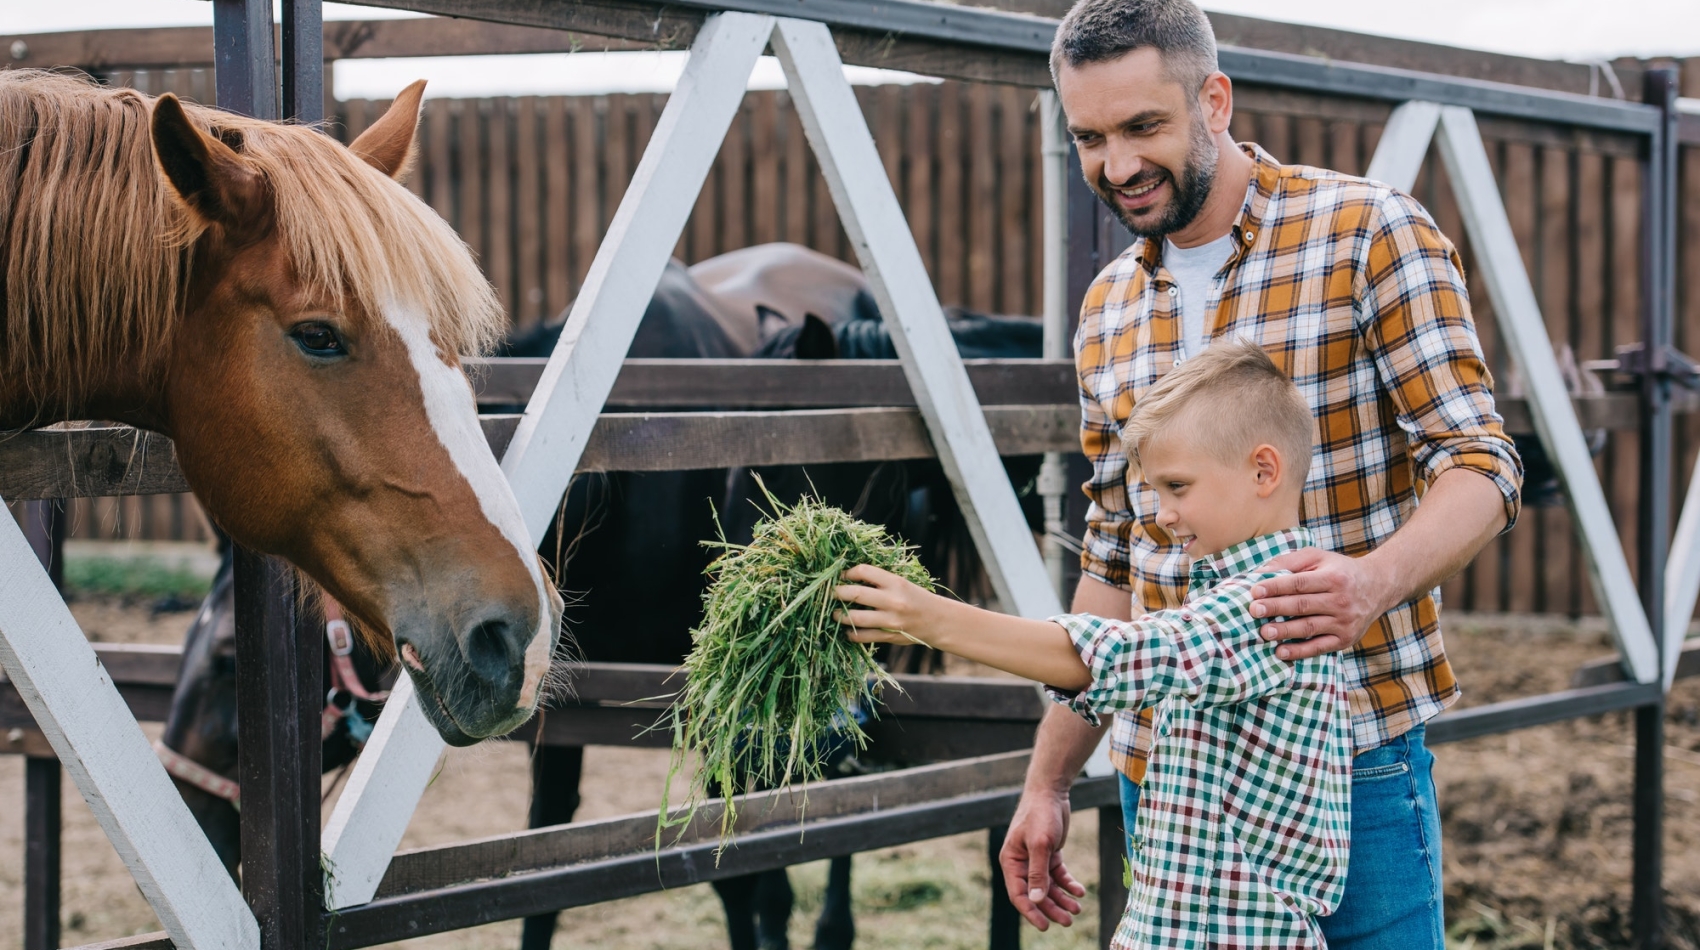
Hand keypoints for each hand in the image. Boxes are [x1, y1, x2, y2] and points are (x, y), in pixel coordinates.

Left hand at [833, 564, 938, 644]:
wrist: (937, 621)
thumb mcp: (902, 583)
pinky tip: (847, 630)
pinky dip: (850, 634)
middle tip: (831, 594)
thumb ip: (880, 581)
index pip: (864, 571)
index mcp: (895, 582)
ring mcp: (890, 620)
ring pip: (855, 618)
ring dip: (839, 616)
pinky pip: (862, 637)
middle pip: (855, 594)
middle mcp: (892, 600)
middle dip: (837, 593)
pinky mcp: (889, 636)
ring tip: (834, 614)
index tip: (843, 576)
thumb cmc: (916, 598)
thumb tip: (849, 577)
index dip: (848, 573)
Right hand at [999, 787, 1085, 929]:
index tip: (1045, 927)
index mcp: (1011, 861)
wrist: (1051, 791)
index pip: (1018, 894)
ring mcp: (1036, 859)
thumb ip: (1038, 872)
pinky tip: (1079, 891)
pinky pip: (1059, 875)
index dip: (1031, 912)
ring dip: (1062, 899)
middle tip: (1069, 921)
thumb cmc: (1040, 814)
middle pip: (1036, 894)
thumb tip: (1036, 900)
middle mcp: (1021, 863)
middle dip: (1052, 908)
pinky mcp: (1050, 854)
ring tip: (1077, 909)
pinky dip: (1068, 884)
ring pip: (1049, 887)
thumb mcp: (1040, 844)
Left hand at [1250, 548, 1392, 659]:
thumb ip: (1289, 562)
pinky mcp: (1346, 639)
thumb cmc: (1339, 570)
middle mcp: (1341, 600)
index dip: (1276, 587)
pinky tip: (1280, 652)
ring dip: (1284, 631)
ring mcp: (1344, 622)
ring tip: (1263, 632)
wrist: (1378, 587)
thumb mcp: (1318, 558)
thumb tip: (1259, 572)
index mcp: (1334, 577)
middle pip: (1303, 605)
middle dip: (1276, 608)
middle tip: (1253, 610)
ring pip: (1309, 627)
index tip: (1254, 590)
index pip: (1300, 583)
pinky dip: (1299, 651)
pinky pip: (1320, 647)